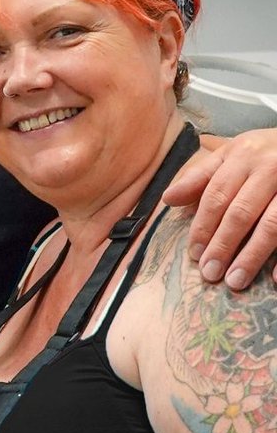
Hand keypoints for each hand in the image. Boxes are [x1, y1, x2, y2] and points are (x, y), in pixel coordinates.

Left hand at [163, 129, 276, 288]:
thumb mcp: (232, 153)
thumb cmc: (265, 151)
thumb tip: (168, 198)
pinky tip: (276, 278)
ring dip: (253, 255)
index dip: (203, 226)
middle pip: (241, 212)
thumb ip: (201, 176)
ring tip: (235, 281)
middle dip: (223, 245)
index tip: (194, 254)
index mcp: (244, 156)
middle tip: (210, 273)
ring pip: (272, 224)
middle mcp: (270, 168)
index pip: (217, 195)